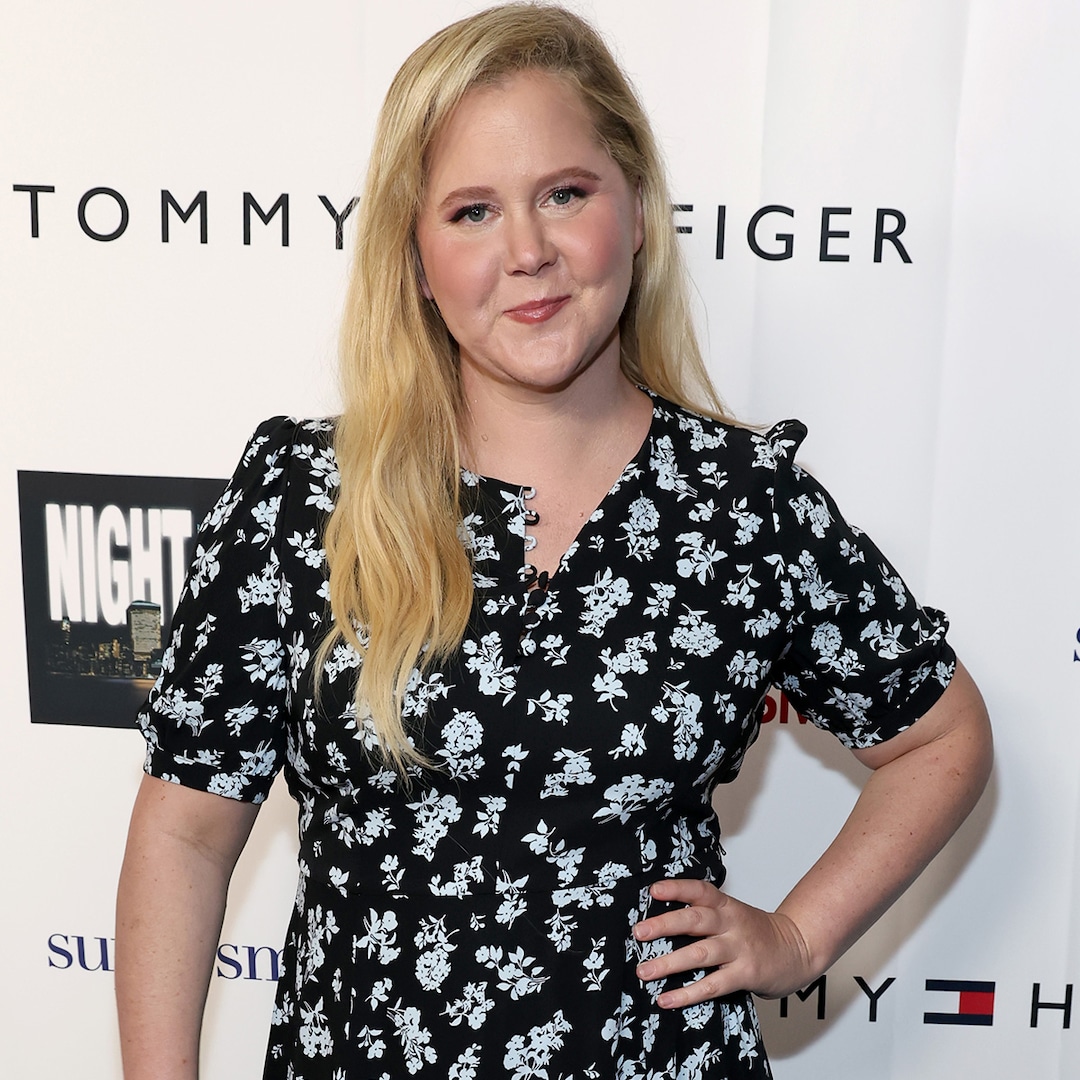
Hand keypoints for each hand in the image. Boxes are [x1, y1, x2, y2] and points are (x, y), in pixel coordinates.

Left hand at [633, 878, 815, 1007]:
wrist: (798, 948)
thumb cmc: (757, 933)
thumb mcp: (733, 914)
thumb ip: (705, 916)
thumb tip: (661, 924)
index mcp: (726, 906)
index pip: (700, 891)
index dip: (677, 889)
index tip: (654, 890)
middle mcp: (731, 924)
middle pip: (695, 920)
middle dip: (664, 925)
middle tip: (639, 932)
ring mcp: (739, 950)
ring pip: (700, 954)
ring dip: (669, 963)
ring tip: (644, 971)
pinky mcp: (745, 975)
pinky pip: (712, 985)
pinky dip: (687, 993)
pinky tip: (667, 999)